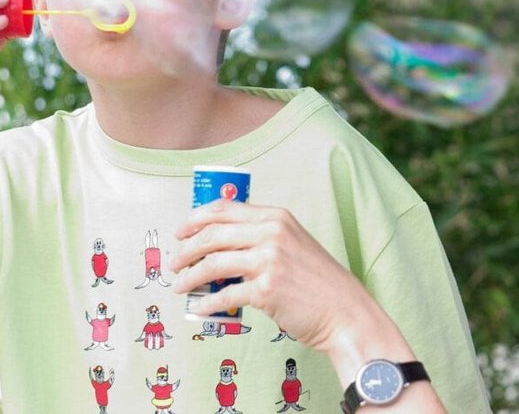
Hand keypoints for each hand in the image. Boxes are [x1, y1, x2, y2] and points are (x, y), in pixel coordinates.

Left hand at [171, 200, 383, 353]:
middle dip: (185, 250)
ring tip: (180, 286)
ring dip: (189, 277)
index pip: (223, 209)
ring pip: (212, 264)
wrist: (343, 309)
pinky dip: (206, 303)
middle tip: (174, 264)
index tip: (180, 233)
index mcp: (276, 217)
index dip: (195, 219)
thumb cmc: (317, 281)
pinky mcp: (266, 289)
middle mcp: (272, 233)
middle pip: (212, 234)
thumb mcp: (293, 243)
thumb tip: (219, 245)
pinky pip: (224, 296)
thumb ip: (262, 237)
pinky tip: (198, 308)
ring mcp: (269, 260)